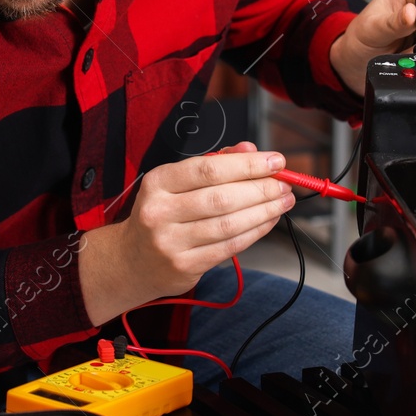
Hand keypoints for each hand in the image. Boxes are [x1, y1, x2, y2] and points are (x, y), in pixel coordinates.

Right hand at [76, 143, 294, 323]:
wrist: (130, 260)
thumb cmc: (161, 212)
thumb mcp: (176, 182)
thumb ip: (213, 163)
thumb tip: (250, 149)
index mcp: (157, 182)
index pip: (208, 169)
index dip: (247, 164)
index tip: (276, 161)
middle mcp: (160, 211)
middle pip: (222, 197)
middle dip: (261, 189)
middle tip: (285, 184)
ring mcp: (170, 242)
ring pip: (229, 224)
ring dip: (264, 212)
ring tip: (283, 202)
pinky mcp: (184, 266)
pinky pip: (228, 247)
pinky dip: (254, 232)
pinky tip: (268, 221)